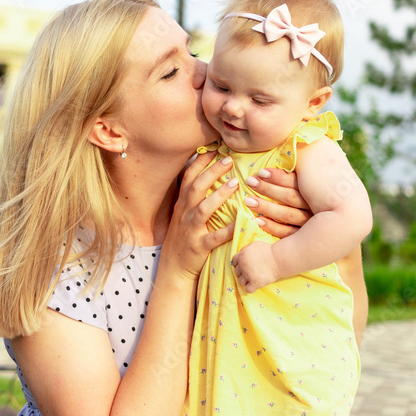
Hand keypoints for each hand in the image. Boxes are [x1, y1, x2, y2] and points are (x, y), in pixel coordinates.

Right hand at [163, 153, 238, 278]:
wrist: (173, 268)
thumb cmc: (183, 237)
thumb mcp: (183, 214)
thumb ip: (193, 196)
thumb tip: (208, 176)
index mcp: (182, 204)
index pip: (189, 177)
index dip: (200, 161)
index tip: (214, 148)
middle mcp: (184, 214)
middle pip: (196, 188)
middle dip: (212, 172)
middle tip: (229, 159)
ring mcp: (191, 230)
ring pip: (203, 209)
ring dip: (219, 195)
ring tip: (235, 183)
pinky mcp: (199, 246)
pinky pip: (214, 237)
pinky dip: (227, 229)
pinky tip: (241, 221)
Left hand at [232, 240, 279, 292]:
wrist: (279, 259)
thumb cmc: (269, 250)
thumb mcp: (254, 245)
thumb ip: (245, 249)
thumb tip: (241, 254)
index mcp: (242, 255)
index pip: (234, 261)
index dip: (239, 263)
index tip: (245, 265)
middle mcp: (243, 265)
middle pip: (237, 272)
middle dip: (243, 272)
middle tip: (252, 271)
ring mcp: (248, 274)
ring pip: (241, 281)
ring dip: (247, 281)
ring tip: (255, 278)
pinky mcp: (255, 283)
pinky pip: (248, 289)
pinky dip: (252, 288)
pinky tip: (256, 284)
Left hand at [243, 167, 311, 237]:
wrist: (328, 231)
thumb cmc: (312, 199)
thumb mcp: (309, 186)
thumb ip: (296, 176)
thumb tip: (279, 161)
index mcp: (317, 192)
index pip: (296, 182)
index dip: (278, 177)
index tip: (260, 172)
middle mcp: (316, 207)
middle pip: (290, 197)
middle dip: (268, 189)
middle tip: (250, 182)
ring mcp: (311, 225)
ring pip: (287, 215)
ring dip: (266, 207)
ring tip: (248, 200)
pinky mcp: (305, 239)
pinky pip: (287, 233)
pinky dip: (273, 227)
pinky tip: (258, 220)